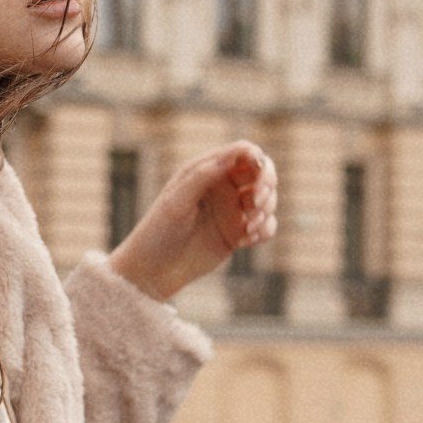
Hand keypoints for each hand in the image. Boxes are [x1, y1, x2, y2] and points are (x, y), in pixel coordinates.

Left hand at [108, 142, 277, 302]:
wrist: (155, 270)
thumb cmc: (159, 230)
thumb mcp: (176, 200)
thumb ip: (202, 175)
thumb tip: (231, 156)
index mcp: (206, 170)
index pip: (242, 152)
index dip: (256, 157)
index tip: (258, 173)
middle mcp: (223, 187)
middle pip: (262, 172)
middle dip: (266, 184)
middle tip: (255, 203)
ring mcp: (232, 210)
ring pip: (268, 199)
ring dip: (266, 210)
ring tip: (249, 227)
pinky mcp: (239, 234)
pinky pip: (266, 226)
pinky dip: (265, 231)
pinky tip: (245, 241)